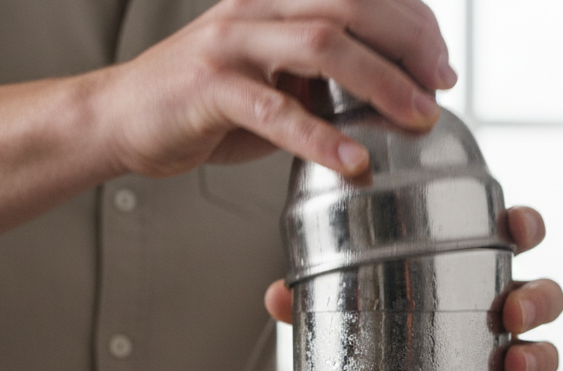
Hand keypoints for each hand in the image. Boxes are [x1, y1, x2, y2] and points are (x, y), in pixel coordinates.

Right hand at [95, 0, 454, 177]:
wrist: (119, 118)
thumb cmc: (202, 104)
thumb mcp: (274, 80)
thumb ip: (326, 80)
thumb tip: (395, 98)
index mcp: (277, 0)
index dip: (414, 22)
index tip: (443, 64)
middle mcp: (256, 8)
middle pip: (352, 5)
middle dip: (410, 43)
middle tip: (441, 86)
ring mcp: (230, 44)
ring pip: (322, 43)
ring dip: (381, 82)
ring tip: (416, 118)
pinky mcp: (209, 89)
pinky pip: (275, 111)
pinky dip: (321, 138)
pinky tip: (354, 162)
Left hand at [266, 206, 562, 370]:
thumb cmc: (367, 321)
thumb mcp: (337, 301)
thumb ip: (312, 294)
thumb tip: (277, 296)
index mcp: (465, 266)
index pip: (508, 235)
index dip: (522, 227)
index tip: (514, 230)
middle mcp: (491, 308)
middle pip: (540, 294)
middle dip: (537, 299)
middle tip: (512, 312)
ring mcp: (496, 355)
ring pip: (541, 350)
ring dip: (538, 356)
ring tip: (512, 366)